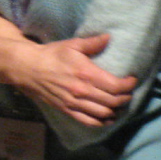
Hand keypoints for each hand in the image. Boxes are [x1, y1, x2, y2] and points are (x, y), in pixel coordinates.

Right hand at [15, 32, 136, 125]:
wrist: (28, 68)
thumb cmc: (51, 54)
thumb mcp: (72, 45)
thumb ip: (92, 43)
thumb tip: (109, 38)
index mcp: (86, 73)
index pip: (116, 86)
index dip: (128, 85)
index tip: (132, 80)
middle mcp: (83, 91)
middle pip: (113, 101)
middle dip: (125, 98)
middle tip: (128, 93)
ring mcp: (75, 103)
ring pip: (104, 113)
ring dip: (116, 111)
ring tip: (121, 104)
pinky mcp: (67, 110)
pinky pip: (89, 121)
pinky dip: (102, 122)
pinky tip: (108, 118)